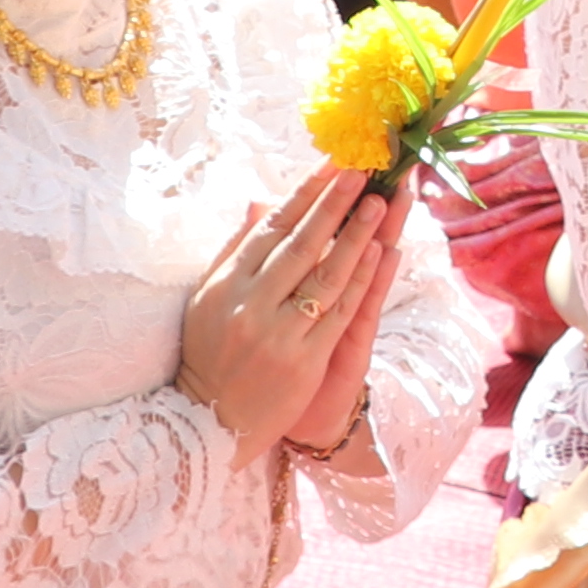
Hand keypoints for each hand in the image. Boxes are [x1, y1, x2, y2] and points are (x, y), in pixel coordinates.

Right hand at [178, 164, 388, 442]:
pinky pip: (339, 312)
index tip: (331, 164)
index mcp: (225, 285)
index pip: (271, 229)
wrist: (209, 423)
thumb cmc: (209, 353)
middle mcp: (250, 306)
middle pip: (300, 244)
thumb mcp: (208, 298)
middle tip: (361, 169)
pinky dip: (360, 279)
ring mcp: (278, 334)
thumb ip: (235, 250)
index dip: (303, 193)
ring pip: (325, 274)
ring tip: (380, 202)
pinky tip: (380, 252)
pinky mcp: (304, 361)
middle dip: (333, 203)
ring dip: (355, 235)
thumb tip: (260, 202)